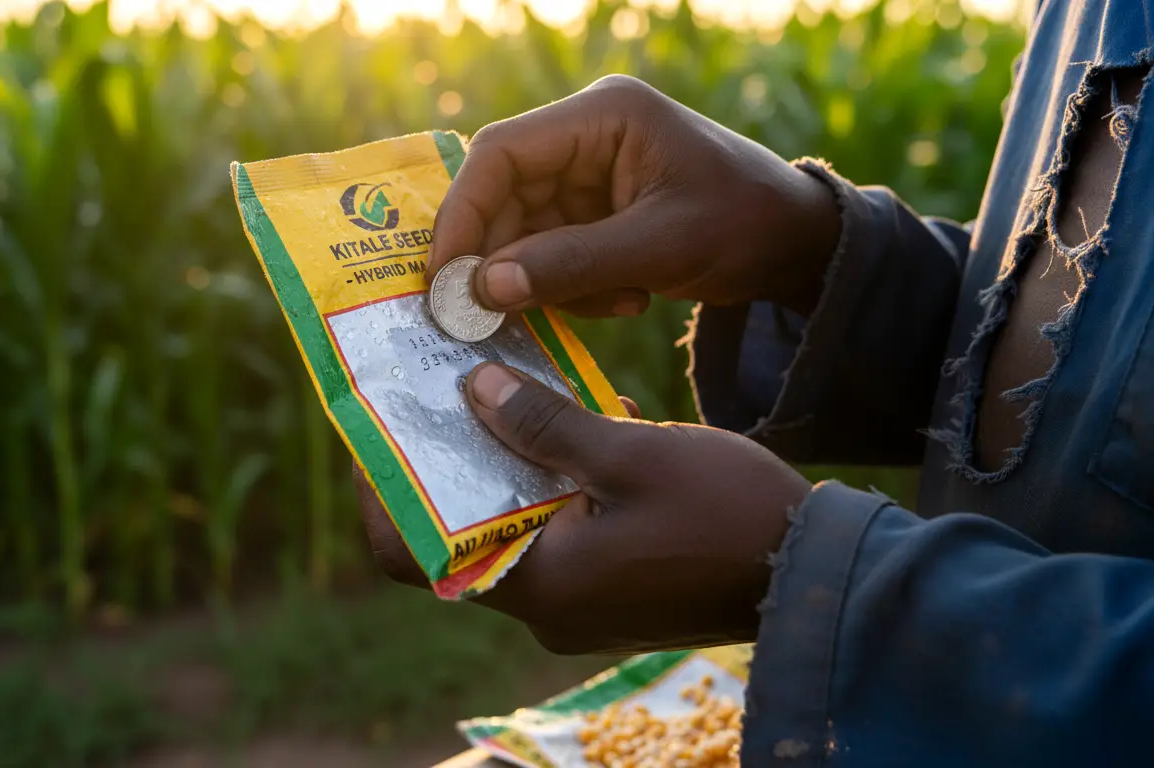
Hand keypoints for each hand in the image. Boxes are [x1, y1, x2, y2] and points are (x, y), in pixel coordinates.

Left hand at [355, 363, 811, 653]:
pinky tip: (566, 421)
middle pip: (456, 534)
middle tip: (435, 391)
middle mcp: (545, 605)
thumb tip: (473, 388)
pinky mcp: (608, 589)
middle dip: (444, 462)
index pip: (411, 553)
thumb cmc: (729, 515)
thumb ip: (545, 423)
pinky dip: (548, 483)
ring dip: (502, 465)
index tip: (376, 428)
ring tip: (497, 390)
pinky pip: (554, 532)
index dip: (380, 491)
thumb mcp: (632, 455)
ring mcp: (578, 602)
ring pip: (508, 528)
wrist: (816, 574)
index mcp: (538, 583)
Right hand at [427, 75, 840, 316]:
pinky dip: (574, 289)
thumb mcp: (660, 246)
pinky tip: (627, 298)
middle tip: (494, 320)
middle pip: (503, 198)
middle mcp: (584, 139)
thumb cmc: (744, 224)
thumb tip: (483, 289)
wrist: (798, 245)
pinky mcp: (595, 216)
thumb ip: (572, 264)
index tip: (444, 277)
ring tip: (609, 302)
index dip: (462, 213)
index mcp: (602, 117)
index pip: (501, 154)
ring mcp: (588, 178)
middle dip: (502, 261)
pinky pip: (552, 256)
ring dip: (548, 283)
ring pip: (523, 236)